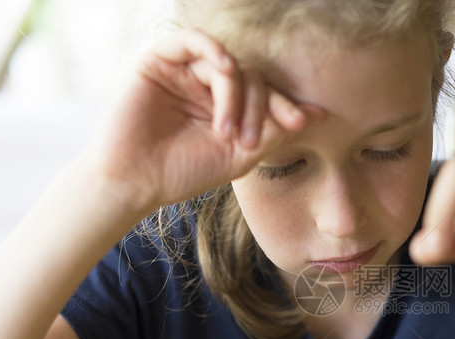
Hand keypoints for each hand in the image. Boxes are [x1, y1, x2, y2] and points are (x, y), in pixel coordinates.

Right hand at [82, 29, 321, 211]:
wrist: (135, 182)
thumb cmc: (184, 173)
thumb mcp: (241, 156)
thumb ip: (274, 132)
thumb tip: (318, 114)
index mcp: (229, 108)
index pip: (266, 94)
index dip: (286, 105)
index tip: (302, 121)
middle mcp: (209, 87)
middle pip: (252, 77)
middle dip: (259, 107)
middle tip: (248, 141)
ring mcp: (186, 72)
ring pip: (229, 64)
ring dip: (236, 95)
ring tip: (226, 131)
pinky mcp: (160, 61)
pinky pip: (192, 40)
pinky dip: (213, 49)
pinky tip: (225, 69)